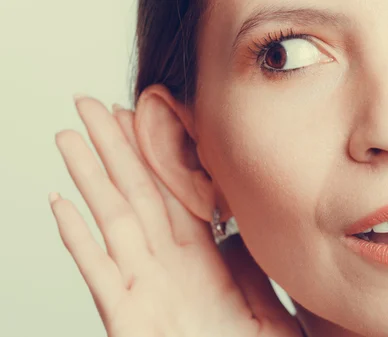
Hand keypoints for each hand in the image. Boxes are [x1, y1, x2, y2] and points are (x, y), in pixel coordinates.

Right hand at [49, 97, 303, 336]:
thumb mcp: (259, 290)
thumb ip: (245, 252)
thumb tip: (237, 213)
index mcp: (195, 256)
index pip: (167, 191)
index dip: (149, 152)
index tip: (137, 113)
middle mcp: (163, 264)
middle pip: (133, 193)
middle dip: (111, 149)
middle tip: (89, 105)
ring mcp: (141, 287)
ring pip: (111, 220)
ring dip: (88, 178)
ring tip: (69, 138)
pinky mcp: (125, 315)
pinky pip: (99, 271)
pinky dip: (78, 239)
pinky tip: (60, 205)